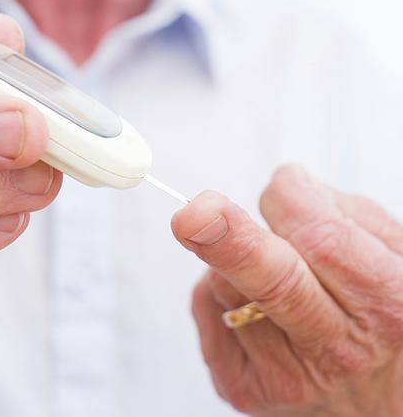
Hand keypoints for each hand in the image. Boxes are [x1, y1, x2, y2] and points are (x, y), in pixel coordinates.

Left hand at [172, 165, 402, 415]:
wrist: (378, 393)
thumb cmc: (376, 302)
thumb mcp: (387, 248)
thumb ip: (337, 210)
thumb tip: (278, 188)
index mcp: (384, 305)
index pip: (322, 241)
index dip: (291, 200)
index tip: (283, 181)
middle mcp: (339, 351)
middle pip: (274, 282)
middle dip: (230, 243)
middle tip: (191, 215)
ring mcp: (290, 380)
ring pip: (228, 284)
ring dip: (233, 255)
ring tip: (275, 272)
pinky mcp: (244, 391)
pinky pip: (206, 308)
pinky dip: (218, 286)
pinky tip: (252, 300)